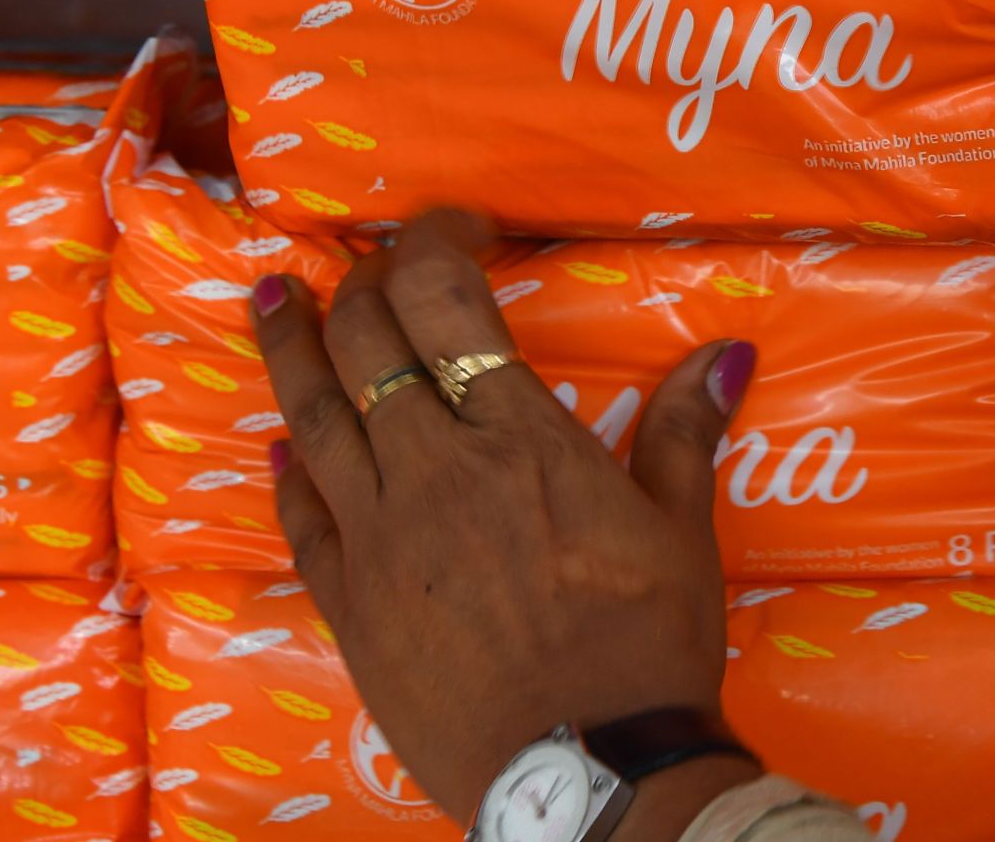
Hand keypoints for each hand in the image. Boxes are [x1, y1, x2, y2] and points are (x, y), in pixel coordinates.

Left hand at [251, 211, 762, 829]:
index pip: (445, 300)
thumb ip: (686, 433)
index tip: (453, 229)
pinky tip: (281, 443)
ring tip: (268, 299)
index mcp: (520, 437)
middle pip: (365, 340)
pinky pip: (301, 514)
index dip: (434, 241)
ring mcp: (379, 535)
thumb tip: (725, 352)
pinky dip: (288, 466)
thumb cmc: (647, 643)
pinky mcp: (349, 600)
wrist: (584, 766)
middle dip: (359, 284)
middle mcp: (435, 468)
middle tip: (365, 267)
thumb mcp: (682, 530)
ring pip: (312, 413)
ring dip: (289, 345)